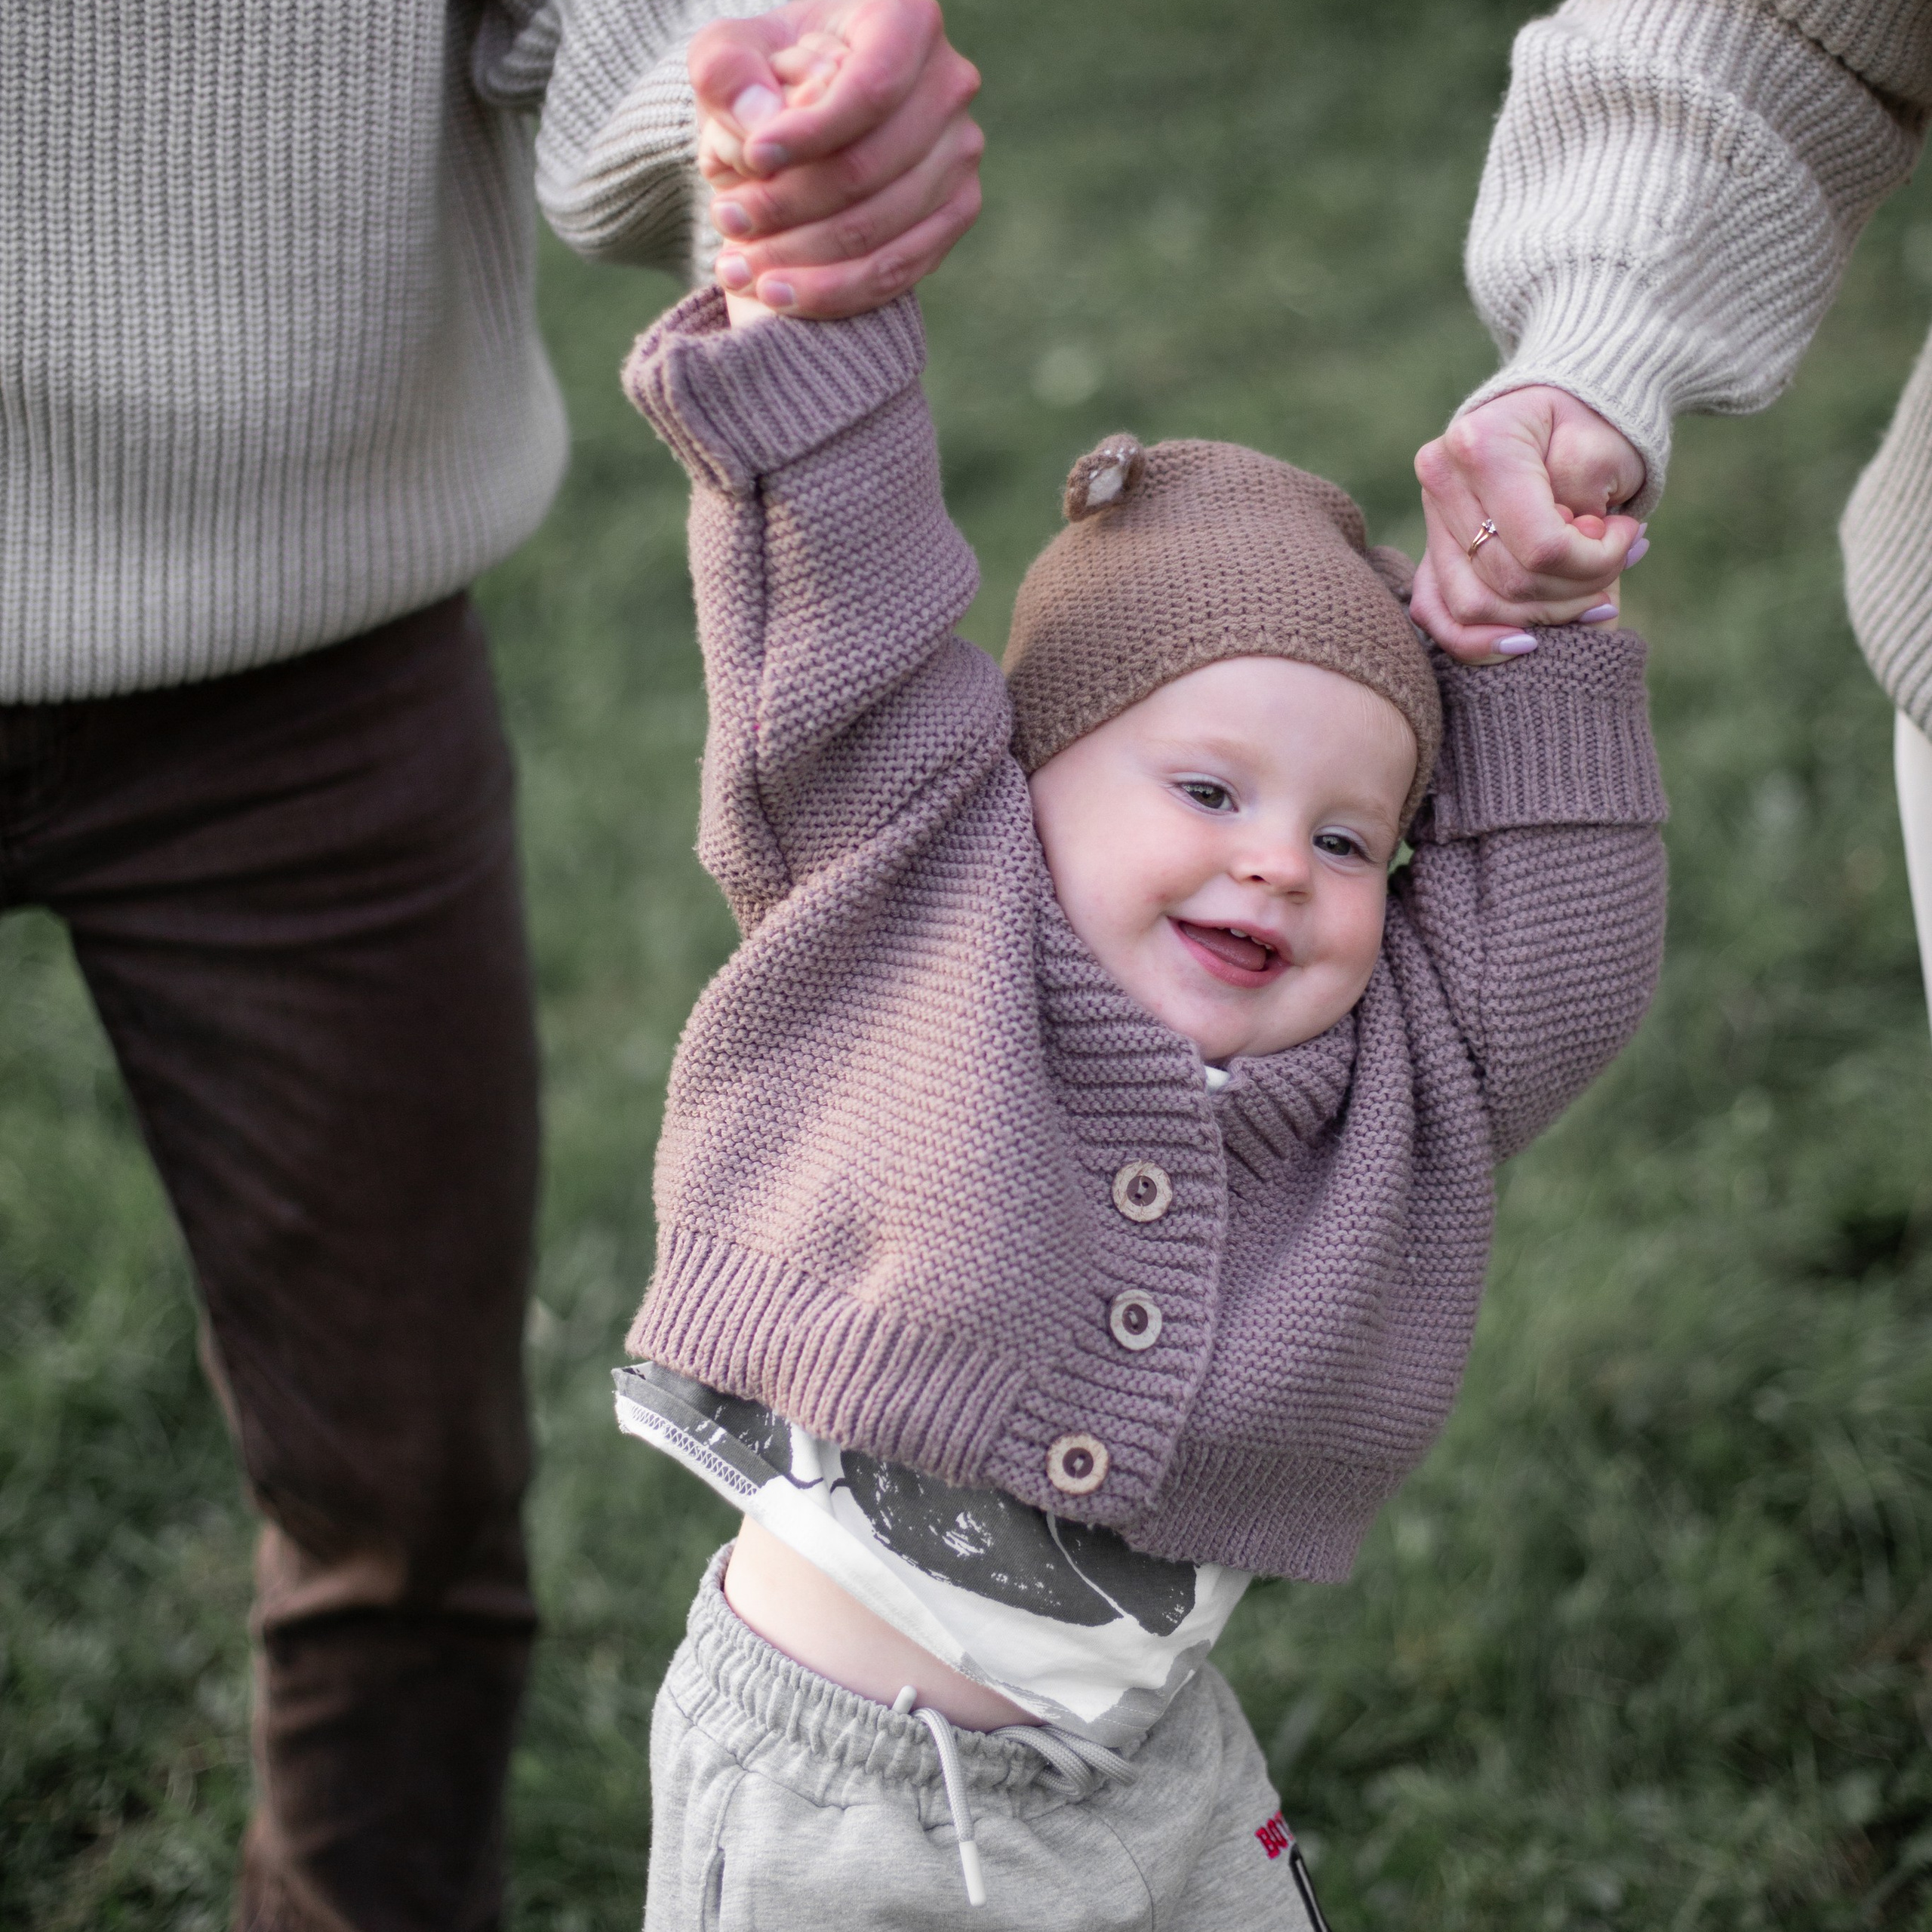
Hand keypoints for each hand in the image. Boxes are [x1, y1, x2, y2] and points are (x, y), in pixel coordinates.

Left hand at [692, 0, 982, 319]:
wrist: (805, 115)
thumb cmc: (769, 74)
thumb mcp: (730, 53)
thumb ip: (726, 72)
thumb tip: (759, 127)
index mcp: (906, 20)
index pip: (870, 90)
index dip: (810, 135)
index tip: (750, 160)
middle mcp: (949, 84)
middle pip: (869, 170)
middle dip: (788, 206)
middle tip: (725, 220)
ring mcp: (960, 155)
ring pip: (880, 230)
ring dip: (800, 260)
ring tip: (737, 266)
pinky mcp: (956, 213)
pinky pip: (897, 270)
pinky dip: (832, 292)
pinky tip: (776, 294)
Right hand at [1411, 387, 1648, 663]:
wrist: (1555, 408)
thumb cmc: (1589, 423)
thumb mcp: (1605, 449)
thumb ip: (1586, 508)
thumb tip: (1564, 565)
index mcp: (1482, 445)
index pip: (1540, 545)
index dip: (1594, 562)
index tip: (1630, 538)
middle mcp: (1441, 481)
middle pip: (1507, 582)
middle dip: (1574, 590)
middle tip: (1615, 564)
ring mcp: (1429, 518)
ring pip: (1475, 608)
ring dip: (1541, 615)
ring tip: (1586, 590)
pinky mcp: (1429, 548)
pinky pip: (1436, 615)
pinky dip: (1478, 640)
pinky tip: (1525, 642)